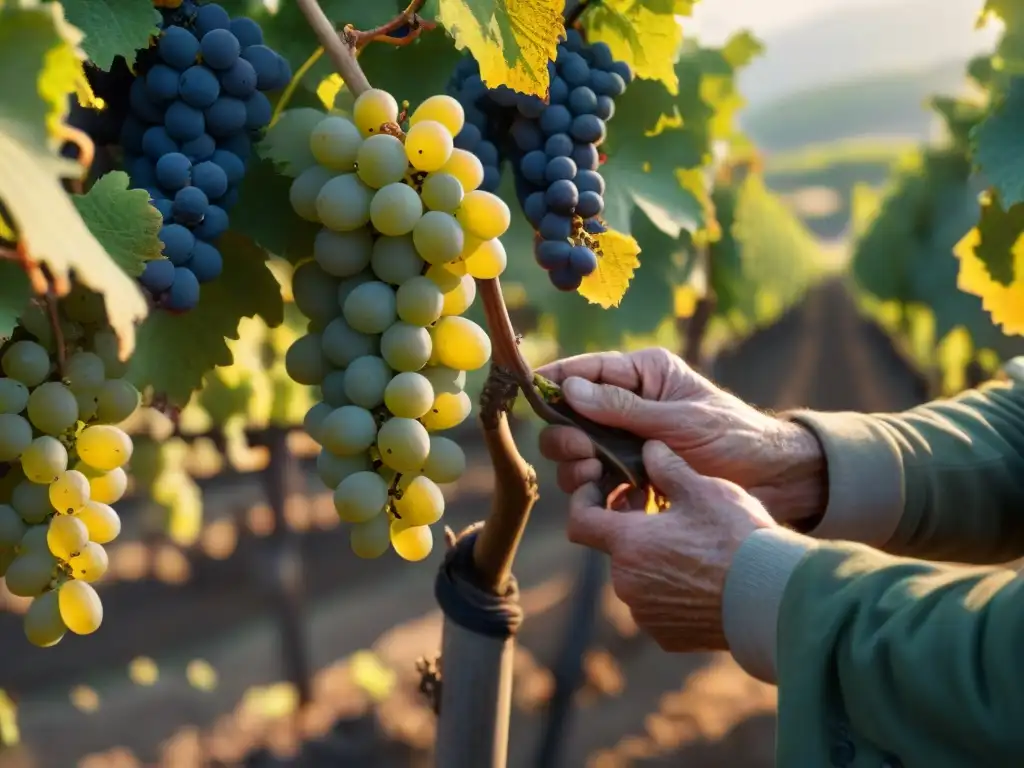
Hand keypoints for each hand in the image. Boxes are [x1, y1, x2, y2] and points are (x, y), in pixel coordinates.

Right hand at [537, 348, 826, 523]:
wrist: (774, 483)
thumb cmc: (735, 437)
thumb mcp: (680, 420)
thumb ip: (623, 408)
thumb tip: (569, 389)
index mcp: (642, 375)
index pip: (586, 370)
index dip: (554, 379)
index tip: (530, 391)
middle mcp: (628, 405)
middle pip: (570, 416)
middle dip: (566, 434)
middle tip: (582, 451)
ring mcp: (627, 443)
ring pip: (576, 454)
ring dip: (576, 466)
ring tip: (594, 476)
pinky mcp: (632, 478)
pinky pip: (598, 486)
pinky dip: (597, 495)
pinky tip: (612, 500)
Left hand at [569, 441, 775, 652]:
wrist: (772, 597)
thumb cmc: (736, 538)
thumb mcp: (702, 490)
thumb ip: (667, 467)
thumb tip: (649, 448)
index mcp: (628, 543)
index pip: (580, 521)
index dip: (584, 500)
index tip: (600, 489)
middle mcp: (627, 583)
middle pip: (615, 549)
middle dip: (631, 528)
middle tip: (660, 510)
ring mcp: (646, 614)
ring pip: (637, 578)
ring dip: (652, 559)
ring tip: (688, 544)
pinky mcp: (668, 636)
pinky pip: (657, 607)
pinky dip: (669, 590)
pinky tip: (701, 576)